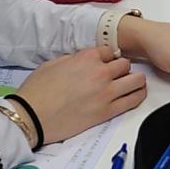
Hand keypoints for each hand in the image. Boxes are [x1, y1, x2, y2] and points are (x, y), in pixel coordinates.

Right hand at [15, 47, 145, 143]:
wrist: (31, 117)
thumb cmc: (37, 90)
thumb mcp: (54, 63)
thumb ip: (76, 59)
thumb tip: (87, 60)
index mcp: (86, 58)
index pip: (109, 51)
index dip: (107, 58)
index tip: (104, 64)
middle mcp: (100, 72)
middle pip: (125, 64)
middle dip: (121, 68)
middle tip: (115, 75)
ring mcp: (106, 92)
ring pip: (136, 80)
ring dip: (134, 80)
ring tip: (129, 84)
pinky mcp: (107, 112)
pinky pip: (134, 100)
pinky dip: (137, 95)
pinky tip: (135, 94)